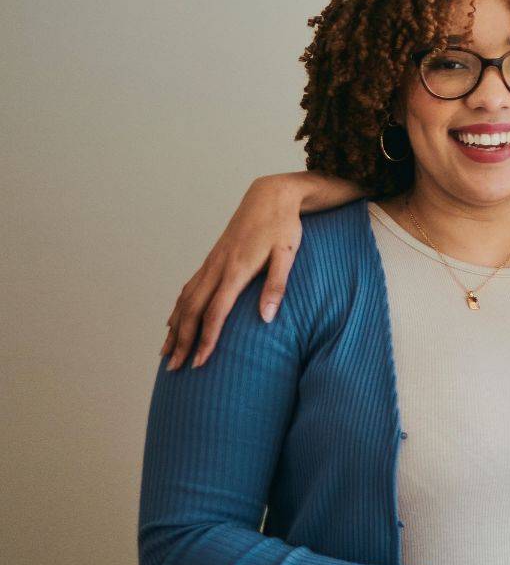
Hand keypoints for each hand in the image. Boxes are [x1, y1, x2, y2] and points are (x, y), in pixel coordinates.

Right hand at [162, 175, 309, 370]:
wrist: (270, 195)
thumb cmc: (284, 226)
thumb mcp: (288, 255)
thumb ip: (276, 286)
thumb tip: (265, 319)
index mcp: (235, 270)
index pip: (216, 314)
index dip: (207, 340)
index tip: (200, 363)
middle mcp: (217, 268)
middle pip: (193, 312)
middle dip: (183, 342)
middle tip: (174, 369)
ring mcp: (211, 263)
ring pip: (185, 300)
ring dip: (175, 328)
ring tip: (166, 352)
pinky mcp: (212, 259)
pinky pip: (189, 288)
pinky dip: (178, 308)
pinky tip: (173, 321)